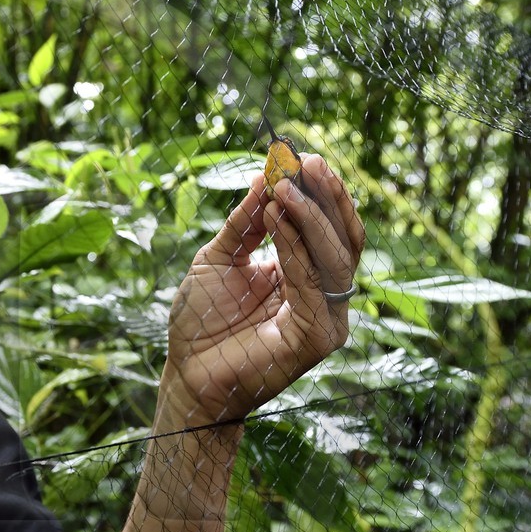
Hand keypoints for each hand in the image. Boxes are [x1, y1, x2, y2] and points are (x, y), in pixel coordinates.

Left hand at [162, 153, 365, 425]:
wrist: (186, 373)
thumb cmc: (201, 321)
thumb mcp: (220, 258)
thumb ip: (246, 222)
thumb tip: (265, 176)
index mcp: (308, 279)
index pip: (331, 231)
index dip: (322, 194)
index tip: (304, 158)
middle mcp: (325, 298)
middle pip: (344, 240)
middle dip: (326, 198)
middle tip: (305, 164)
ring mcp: (327, 320)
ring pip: (334, 258)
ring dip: (309, 218)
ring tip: (282, 189)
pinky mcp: (316, 338)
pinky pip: (312, 284)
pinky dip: (294, 248)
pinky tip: (275, 219)